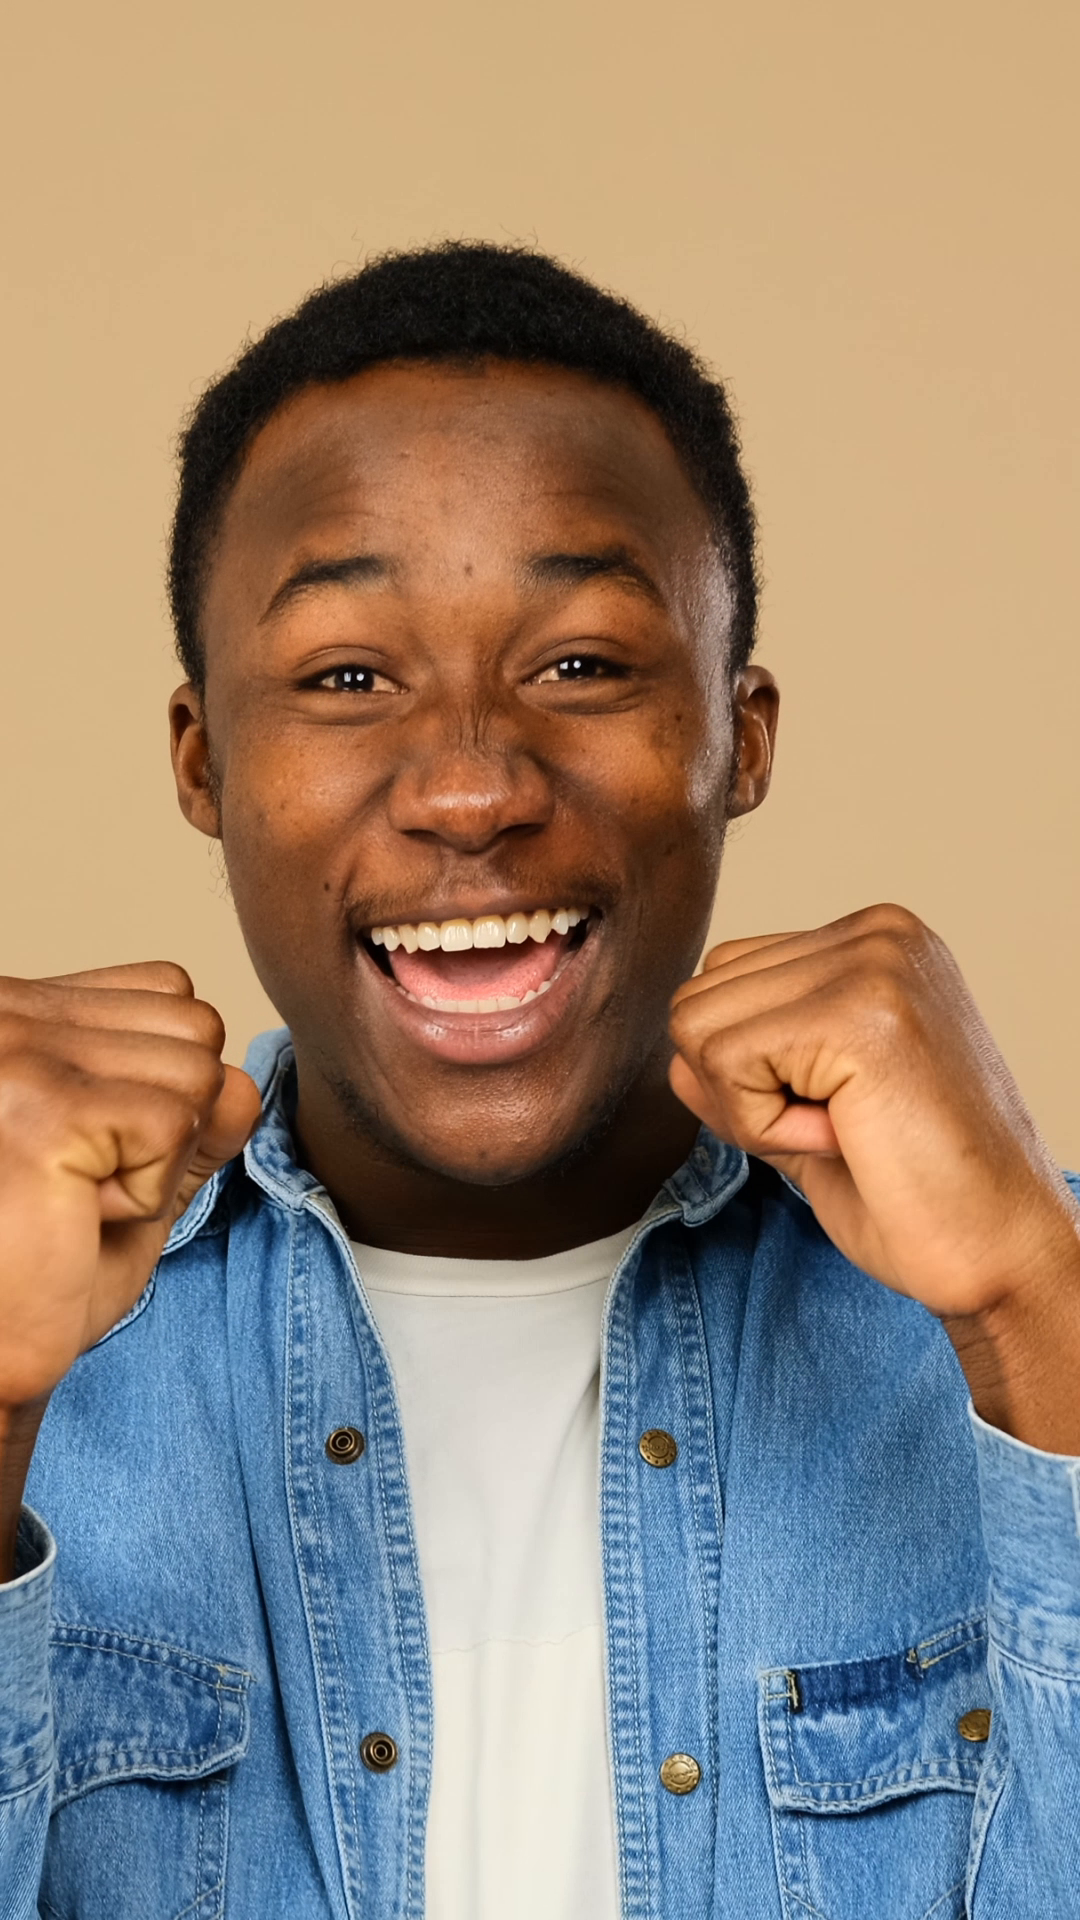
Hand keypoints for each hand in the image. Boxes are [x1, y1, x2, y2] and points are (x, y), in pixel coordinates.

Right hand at [0, 963, 260, 1413]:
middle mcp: (8, 1013)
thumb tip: (245, 1082)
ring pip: (198, 1074)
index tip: (89, 1149)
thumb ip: (192, 1115)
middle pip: (195, 1026)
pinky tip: (74, 1215)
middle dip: (170, 1123)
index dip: (164, 1086)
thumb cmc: (37, 1272)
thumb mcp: (135, 1174)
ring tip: (75, 1198)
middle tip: (82, 1184)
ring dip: (160, 1161)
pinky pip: (177, 1128)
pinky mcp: (46, 1109)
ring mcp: (20, 1052)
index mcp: (18, 1009)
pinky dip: (147, 1194)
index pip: (168, 991)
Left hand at [669, 905, 1079, 1447]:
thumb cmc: (919, 1197)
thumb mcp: (809, 1115)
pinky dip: (762, 1125)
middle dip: (740, 1088)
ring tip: (844, 1130)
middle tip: (839, 1130)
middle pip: (700, 995)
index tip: (836, 1114)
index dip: (749, 1071)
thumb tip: (674, 1055)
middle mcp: (878, 933)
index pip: (726, 975)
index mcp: (874, 943)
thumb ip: (745, 1070)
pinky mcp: (861, 1012)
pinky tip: (844, 1138)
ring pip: (697, 1026)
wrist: (1001, 1255)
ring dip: (750, 1108)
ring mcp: (874, 962)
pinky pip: (726, 1062)